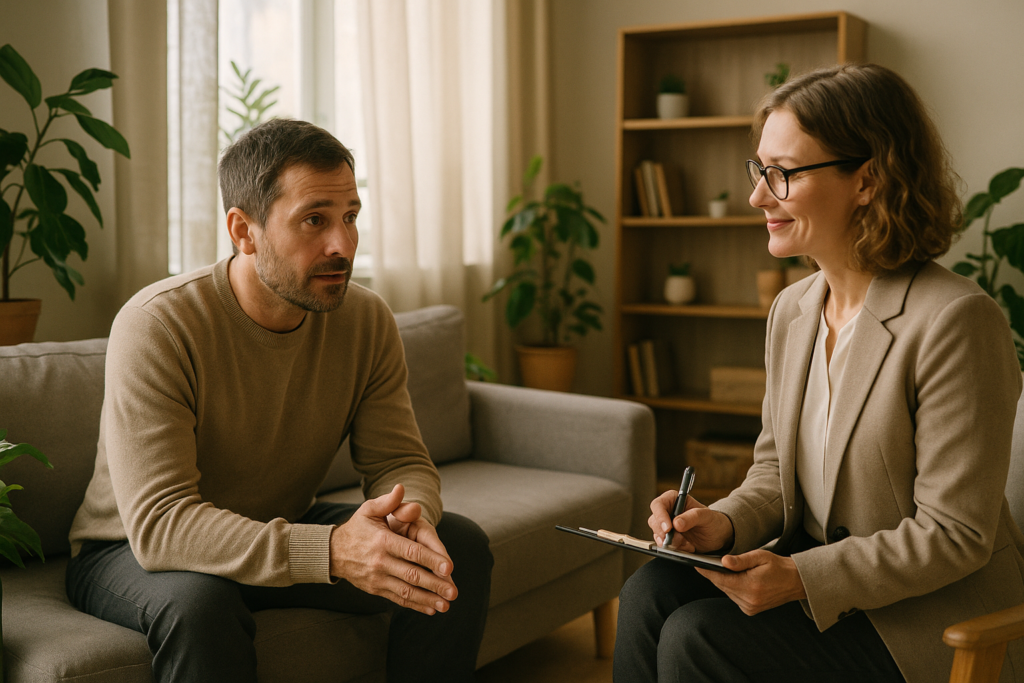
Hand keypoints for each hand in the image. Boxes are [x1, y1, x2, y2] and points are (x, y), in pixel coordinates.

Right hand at [330, 484, 456, 614]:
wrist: (334, 552)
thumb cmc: (358, 527)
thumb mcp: (369, 510)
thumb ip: (388, 502)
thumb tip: (401, 488)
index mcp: (383, 541)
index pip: (411, 552)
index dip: (431, 560)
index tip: (449, 568)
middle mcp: (380, 562)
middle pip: (412, 575)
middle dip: (435, 584)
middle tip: (454, 591)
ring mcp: (378, 578)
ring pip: (406, 591)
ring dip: (428, 599)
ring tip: (446, 606)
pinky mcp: (376, 589)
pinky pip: (398, 598)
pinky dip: (415, 605)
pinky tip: (431, 609)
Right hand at [649, 489, 733, 552]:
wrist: (717, 537)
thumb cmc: (713, 522)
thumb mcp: (706, 517)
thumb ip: (692, 517)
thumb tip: (676, 523)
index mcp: (673, 499)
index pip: (658, 505)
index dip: (660, 516)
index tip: (668, 529)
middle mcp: (667, 511)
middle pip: (654, 521)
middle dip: (665, 533)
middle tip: (679, 540)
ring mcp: (666, 526)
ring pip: (657, 534)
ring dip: (671, 542)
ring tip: (687, 544)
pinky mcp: (668, 539)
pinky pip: (664, 545)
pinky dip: (675, 548)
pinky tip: (687, 547)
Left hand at [696, 550, 806, 614]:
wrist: (796, 581)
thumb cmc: (778, 566)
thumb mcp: (760, 557)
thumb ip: (740, 560)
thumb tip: (723, 561)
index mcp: (750, 586)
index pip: (720, 579)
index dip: (706, 571)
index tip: (695, 564)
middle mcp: (748, 600)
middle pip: (722, 585)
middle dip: (714, 574)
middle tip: (704, 563)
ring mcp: (750, 607)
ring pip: (727, 591)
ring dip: (724, 581)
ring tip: (720, 569)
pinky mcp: (750, 610)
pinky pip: (734, 597)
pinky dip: (732, 588)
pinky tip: (734, 579)